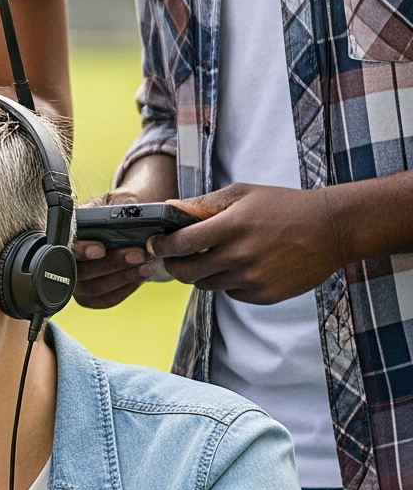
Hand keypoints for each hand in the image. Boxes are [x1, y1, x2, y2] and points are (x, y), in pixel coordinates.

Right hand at [72, 187, 162, 307]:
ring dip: (124, 276)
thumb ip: (120, 203)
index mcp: (65, 234)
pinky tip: (143, 273)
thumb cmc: (118, 211)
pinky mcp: (91, 296)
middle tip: (139, 254)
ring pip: (96, 287)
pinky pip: (108, 298)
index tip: (100, 249)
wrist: (127, 226)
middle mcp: (65, 260)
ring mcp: (76, 281)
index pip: (64, 246)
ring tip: (150, 263)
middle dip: (112, 264)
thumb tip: (127, 212)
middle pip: (81, 272)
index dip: (80, 250)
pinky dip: (127, 287)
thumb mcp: (118, 199)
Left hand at [148, 183, 347, 302]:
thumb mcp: (243, 194)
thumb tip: (169, 208)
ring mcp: (253, 278)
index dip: (162, 247)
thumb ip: (203, 203)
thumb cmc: (284, 206)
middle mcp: (240, 256)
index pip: (180, 244)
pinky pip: (231, 294)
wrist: (332, 229)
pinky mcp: (265, 295)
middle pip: (187, 273)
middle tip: (175, 258)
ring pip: (207, 285)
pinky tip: (243, 267)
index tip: (156, 245)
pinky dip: (229, 283)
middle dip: (174, 266)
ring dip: (202, 274)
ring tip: (214, 258)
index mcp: (231, 227)